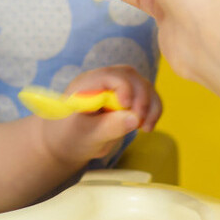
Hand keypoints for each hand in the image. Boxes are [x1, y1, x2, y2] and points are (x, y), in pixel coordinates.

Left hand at [39, 65, 162, 164]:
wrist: (66, 144)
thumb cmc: (70, 138)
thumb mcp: (86, 136)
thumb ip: (109, 127)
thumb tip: (134, 118)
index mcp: (86, 84)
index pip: (109, 75)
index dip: (123, 87)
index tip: (128, 107)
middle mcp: (103, 81)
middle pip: (130, 77)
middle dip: (141, 98)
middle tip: (140, 123)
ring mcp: (116, 88)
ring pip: (142, 85)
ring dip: (150, 105)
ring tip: (146, 128)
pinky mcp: (127, 98)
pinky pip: (146, 97)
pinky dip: (153, 110)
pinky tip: (147, 127)